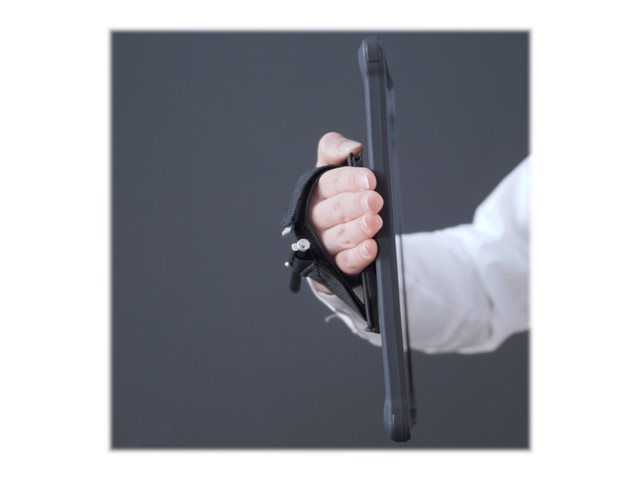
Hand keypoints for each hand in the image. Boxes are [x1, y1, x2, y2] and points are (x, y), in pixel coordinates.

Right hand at [309, 132, 382, 289]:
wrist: (334, 239)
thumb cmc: (336, 198)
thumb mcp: (333, 169)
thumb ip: (335, 149)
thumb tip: (353, 146)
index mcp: (314, 193)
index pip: (328, 183)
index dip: (349, 180)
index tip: (369, 180)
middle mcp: (314, 218)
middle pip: (333, 211)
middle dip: (355, 205)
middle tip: (375, 201)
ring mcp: (322, 244)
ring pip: (338, 237)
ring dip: (357, 230)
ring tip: (374, 223)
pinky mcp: (332, 267)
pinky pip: (344, 263)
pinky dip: (358, 255)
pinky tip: (370, 248)